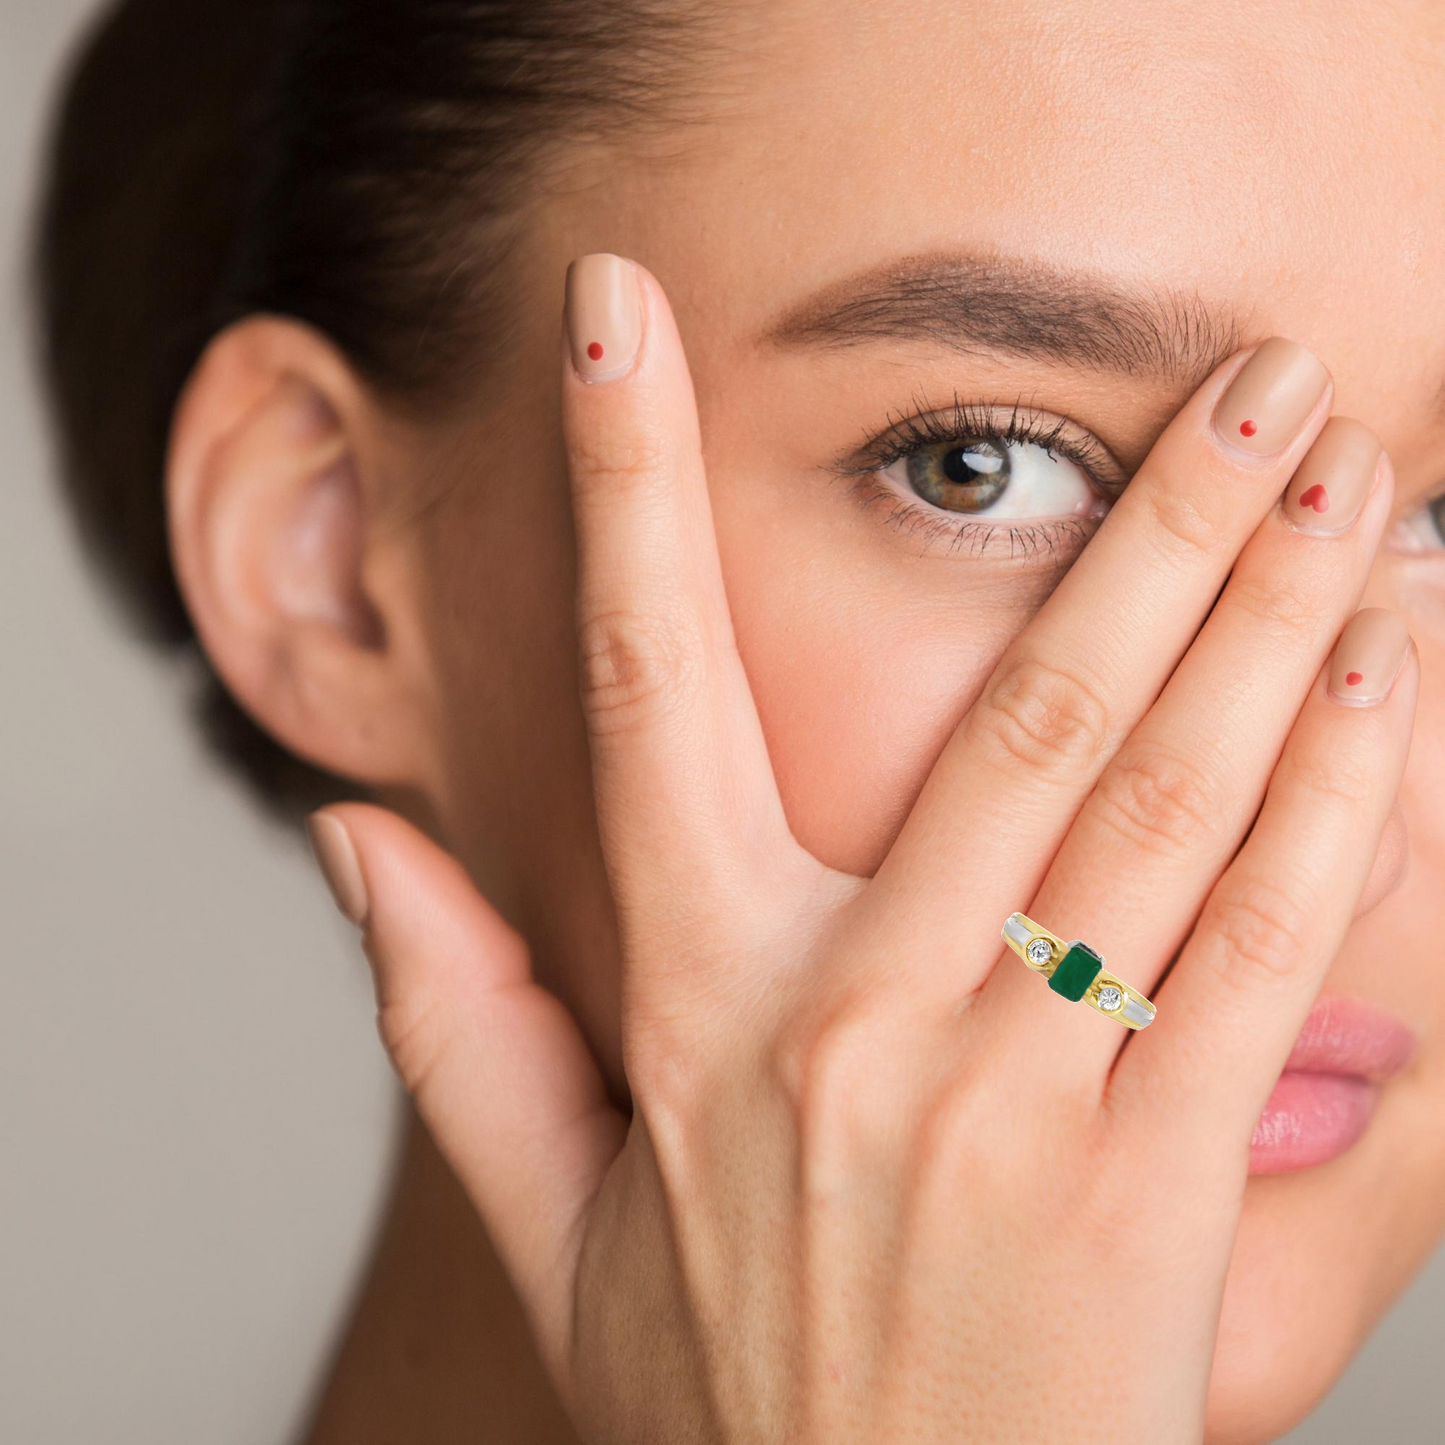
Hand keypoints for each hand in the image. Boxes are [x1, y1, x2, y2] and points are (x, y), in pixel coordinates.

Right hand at [305, 254, 1416, 1442]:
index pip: (640, 693)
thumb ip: (446, 1019)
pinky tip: (1391, 679)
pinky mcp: (1154, 1191)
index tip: (617, 321)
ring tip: (1353, 477)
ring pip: (1165, 804)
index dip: (621, 490)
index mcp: (691, 1004)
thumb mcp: (552, 1213)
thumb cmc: (722, 1397)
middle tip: (1246, 373)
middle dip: (1152, 522)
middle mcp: (853, 1021)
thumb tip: (355, 841)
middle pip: (1020, 715)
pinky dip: (1336, 803)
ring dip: (1275, 620)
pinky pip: (1263, 956)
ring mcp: (1014, 1101)